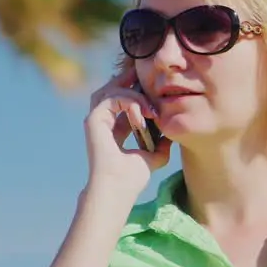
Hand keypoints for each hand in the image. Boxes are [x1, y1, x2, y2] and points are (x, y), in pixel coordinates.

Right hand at [83, 67, 171, 198]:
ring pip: (112, 90)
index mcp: (114, 129)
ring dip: (134, 93)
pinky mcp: (94, 120)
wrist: (119, 188)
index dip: (136, 92)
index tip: (154, 91)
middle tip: (147, 77)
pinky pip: (112, 98)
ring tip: (151, 106)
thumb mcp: (154, 157)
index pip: (122, 101)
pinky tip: (144, 114)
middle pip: (111, 89)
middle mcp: (103, 121)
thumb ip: (162, 144)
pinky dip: (130, 102)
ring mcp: (96, 120)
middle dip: (129, 80)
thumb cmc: (133, 177)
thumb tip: (172, 135)